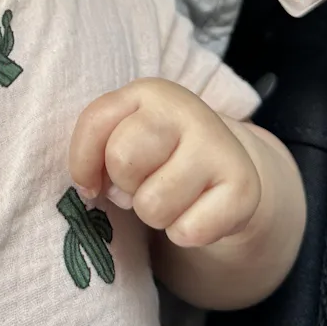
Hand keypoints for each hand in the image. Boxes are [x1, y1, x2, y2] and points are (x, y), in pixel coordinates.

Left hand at [69, 78, 261, 246]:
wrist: (225, 166)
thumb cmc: (158, 153)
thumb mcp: (122, 135)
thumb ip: (95, 149)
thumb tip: (92, 188)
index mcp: (149, 92)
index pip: (95, 122)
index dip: (82, 162)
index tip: (92, 182)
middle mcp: (187, 110)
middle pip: (122, 160)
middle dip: (124, 185)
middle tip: (144, 183)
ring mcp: (219, 146)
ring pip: (152, 205)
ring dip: (153, 214)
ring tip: (170, 197)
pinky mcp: (244, 187)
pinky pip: (188, 231)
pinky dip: (184, 233)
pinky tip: (196, 212)